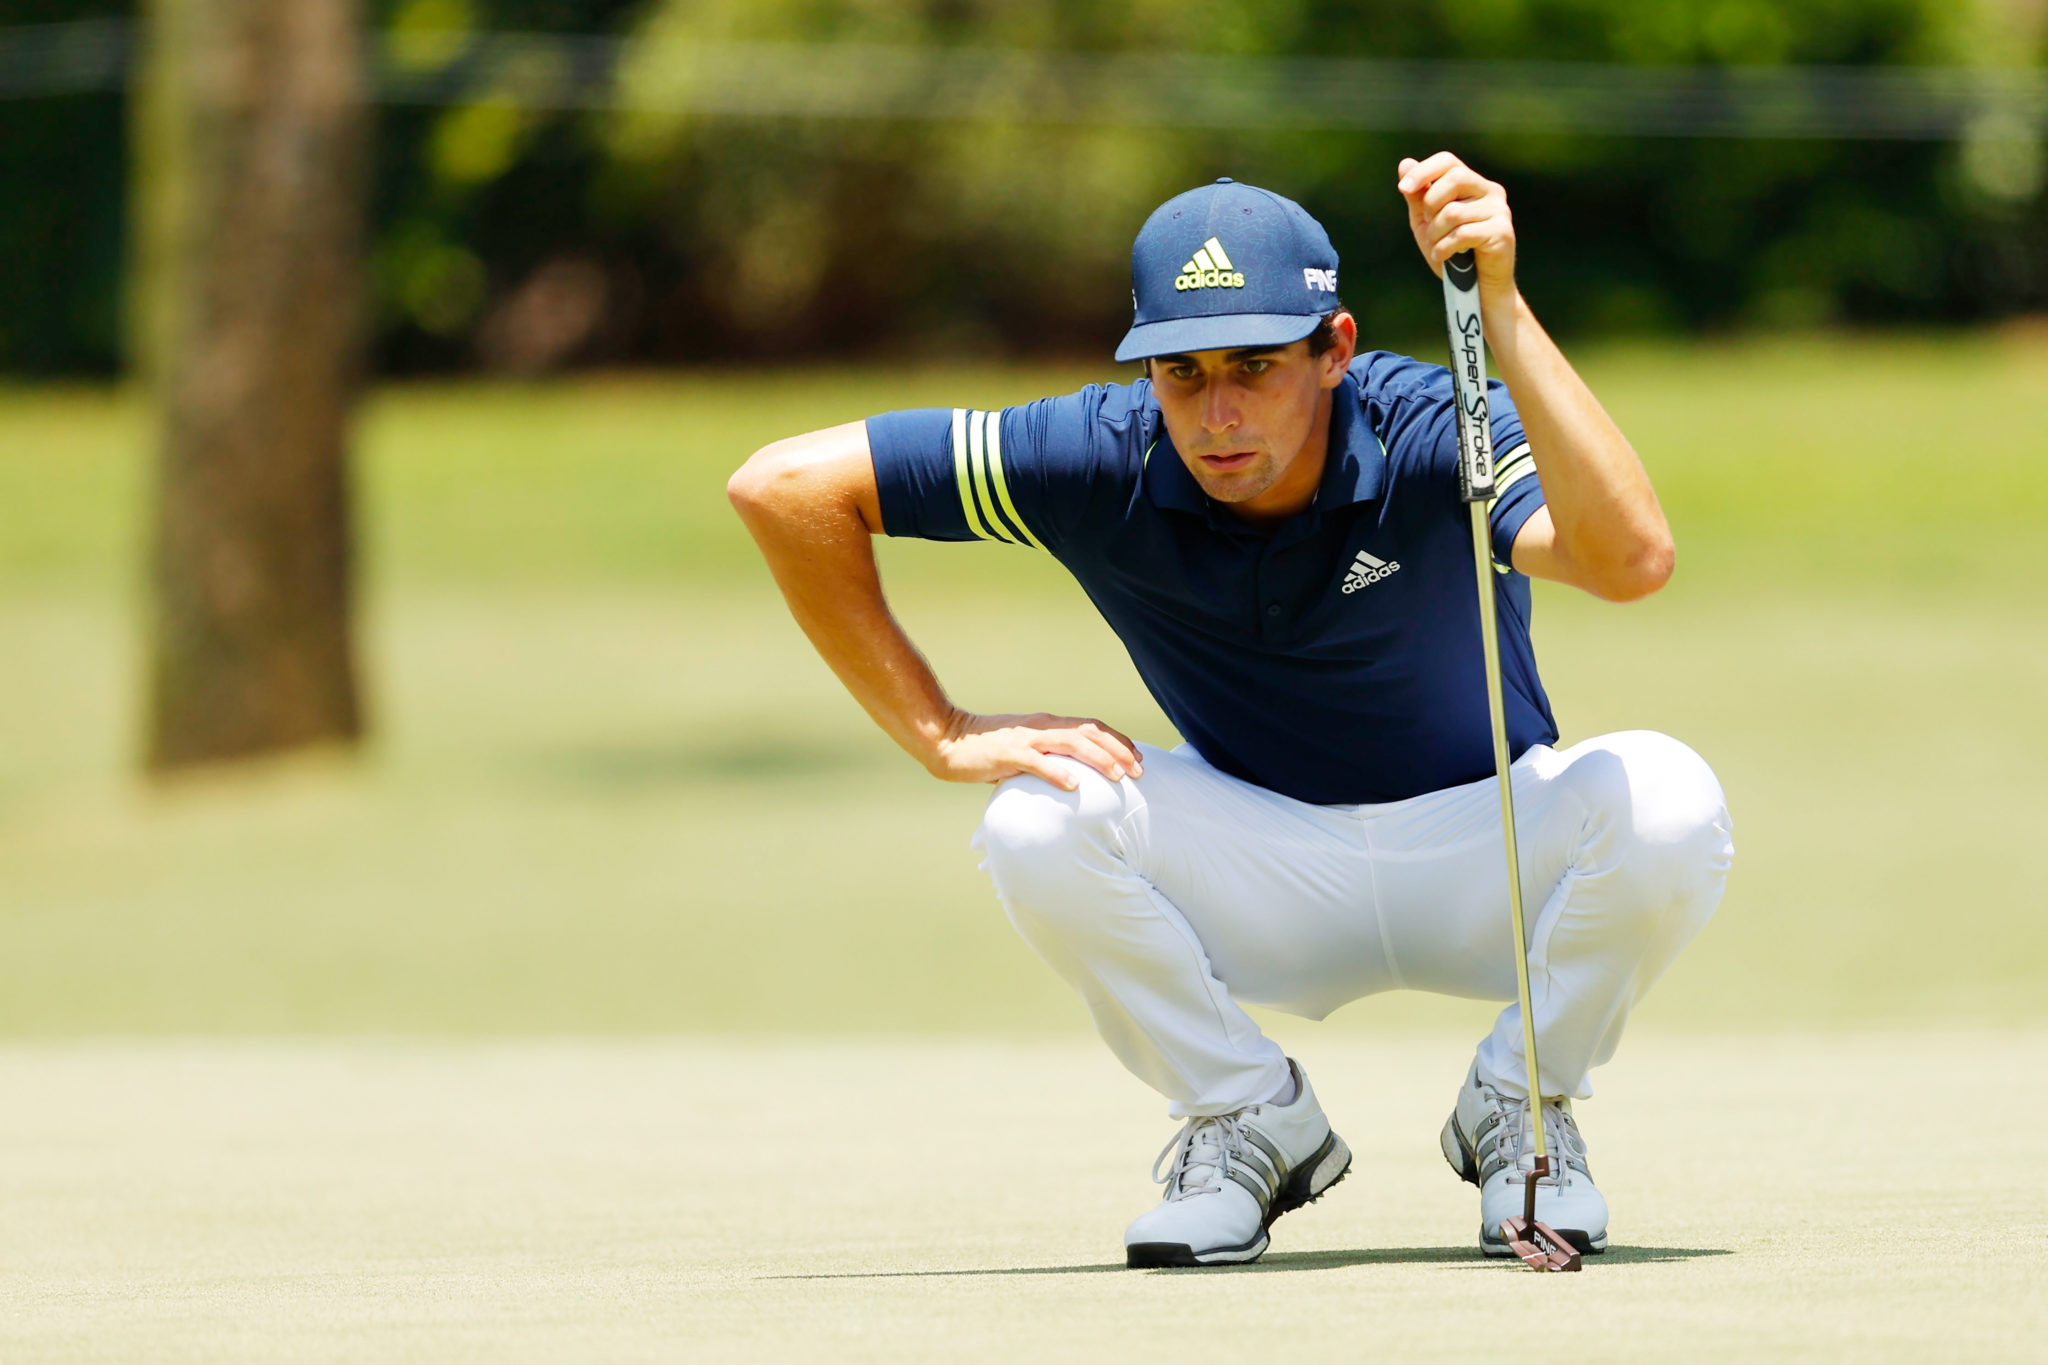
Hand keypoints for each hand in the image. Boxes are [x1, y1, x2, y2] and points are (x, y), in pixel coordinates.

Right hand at [928, 710, 1144, 789]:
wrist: (949, 740)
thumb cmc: (988, 749)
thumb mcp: (1025, 749)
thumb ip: (1047, 756)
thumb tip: (1072, 774)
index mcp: (1048, 724)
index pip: (1092, 727)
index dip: (1118, 740)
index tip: (1138, 757)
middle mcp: (1042, 727)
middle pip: (1090, 733)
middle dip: (1119, 751)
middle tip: (1140, 771)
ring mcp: (1026, 739)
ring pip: (1071, 743)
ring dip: (1098, 759)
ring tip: (1118, 776)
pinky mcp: (1008, 754)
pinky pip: (1037, 763)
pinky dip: (1058, 772)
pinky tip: (1074, 785)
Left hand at [1397, 152, 1517, 304]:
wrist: (1474, 289)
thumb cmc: (1451, 253)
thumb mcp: (1427, 223)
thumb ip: (1417, 196)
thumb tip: (1405, 163)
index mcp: (1473, 185)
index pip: (1448, 161)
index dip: (1424, 171)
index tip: (1404, 188)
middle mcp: (1490, 192)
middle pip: (1455, 178)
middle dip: (1431, 203)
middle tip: (1428, 226)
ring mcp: (1499, 211)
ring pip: (1454, 211)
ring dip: (1436, 234)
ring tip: (1438, 247)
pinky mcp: (1502, 232)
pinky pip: (1463, 233)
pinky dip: (1445, 248)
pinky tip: (1444, 257)